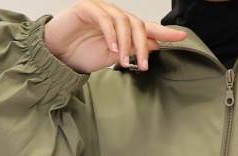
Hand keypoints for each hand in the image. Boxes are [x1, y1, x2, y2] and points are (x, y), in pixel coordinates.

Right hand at [43, 2, 186, 73]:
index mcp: (121, 27)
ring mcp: (100, 9)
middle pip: (136, 24)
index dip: (162, 32)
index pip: (144, 27)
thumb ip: (132, 49)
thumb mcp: (112, 57)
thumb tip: (155, 45)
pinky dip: (110, 34)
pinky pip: (103, 18)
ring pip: (122, 21)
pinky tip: (112, 48)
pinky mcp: (86, 8)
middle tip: (144, 64)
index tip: (181, 37)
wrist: (56, 54)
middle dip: (143, 45)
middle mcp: (113, 15)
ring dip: (126, 43)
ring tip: (124, 62)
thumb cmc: (81, 53)